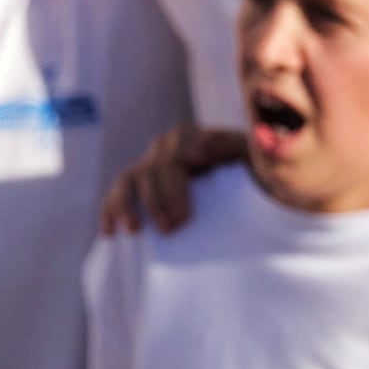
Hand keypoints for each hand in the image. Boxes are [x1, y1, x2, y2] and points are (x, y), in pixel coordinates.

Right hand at [98, 121, 245, 234]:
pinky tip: (110, 231)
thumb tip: (199, 149)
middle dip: (159, 199)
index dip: (177, 183)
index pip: (177, 153)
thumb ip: (233, 147)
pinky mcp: (140, 185)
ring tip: (135, 229)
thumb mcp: (256, 159)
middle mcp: (167, 147)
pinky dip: (110, 210)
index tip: (185, 207)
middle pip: (153, 169)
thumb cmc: (258, 177)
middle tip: (172, 227)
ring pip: (130, 178)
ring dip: (129, 204)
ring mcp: (151, 165)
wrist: (252, 192)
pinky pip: (118, 193)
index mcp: (193, 136)